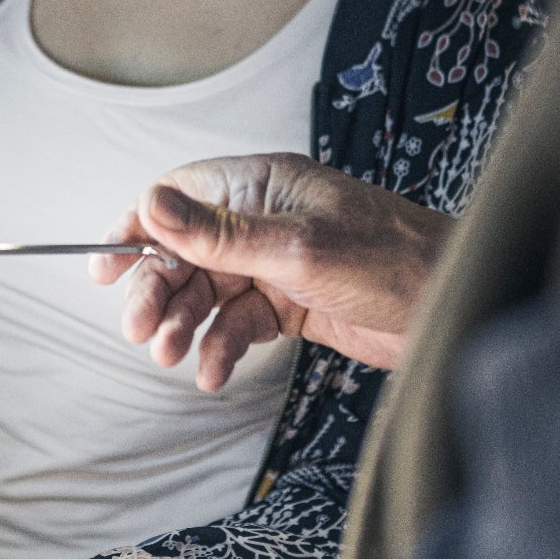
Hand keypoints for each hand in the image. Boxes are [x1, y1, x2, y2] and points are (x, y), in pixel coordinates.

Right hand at [93, 154, 452, 387]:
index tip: (107, 266)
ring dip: (184, 324)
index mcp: (261, 186)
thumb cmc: (392, 260)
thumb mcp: (297, 248)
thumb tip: (153, 203)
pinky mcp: (291, 302)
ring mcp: (276, 262)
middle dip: (157, 289)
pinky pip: (239, 323)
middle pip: (186, 251)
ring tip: (171, 356)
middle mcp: (263, 219)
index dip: (139, 228)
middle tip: (139, 330)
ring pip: (208, 292)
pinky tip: (214, 372)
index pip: (179, 196)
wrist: (452, 304)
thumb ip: (220, 234)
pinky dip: (221, 347)